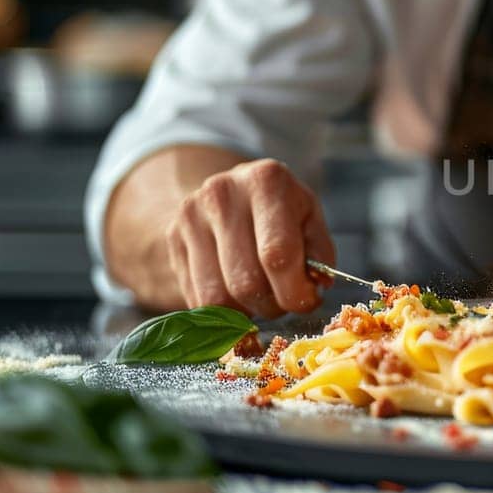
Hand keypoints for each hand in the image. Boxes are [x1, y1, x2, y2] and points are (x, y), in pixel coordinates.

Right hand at [166, 158, 334, 316]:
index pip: (277, 255)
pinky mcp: (172, 238)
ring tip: (262, 296)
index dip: (295, 291)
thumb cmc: (281, 211)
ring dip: (247, 312)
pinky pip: (197, 299)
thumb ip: (320, 252)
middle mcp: (222, 193)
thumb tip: (315, 284)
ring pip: (217, 298)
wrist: (231, 193)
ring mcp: (191, 215)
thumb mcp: (311, 219)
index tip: (307, 300)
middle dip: (273, 305)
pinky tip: (237, 293)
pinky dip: (223, 310)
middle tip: (284, 299)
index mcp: (266, 181)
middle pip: (245, 282)